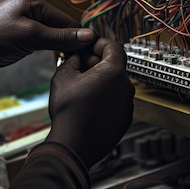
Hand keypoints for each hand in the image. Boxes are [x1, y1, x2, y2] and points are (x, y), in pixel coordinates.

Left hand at [0, 0, 95, 74]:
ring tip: (65, 57)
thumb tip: (89, 36)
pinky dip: (45, 44)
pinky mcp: (15, 28)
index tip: (91, 49)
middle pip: (56, 23)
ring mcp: (20, 14)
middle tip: (78, 58)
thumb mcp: (31, 38)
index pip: (62, 17)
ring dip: (55, 43)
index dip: (76, 34)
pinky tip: (49, 54)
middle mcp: (26, 2)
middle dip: (65, 40)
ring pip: (48, 30)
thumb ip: (61, 37)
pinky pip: (38, 35)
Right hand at [46, 37, 134, 168]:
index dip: (99, 43)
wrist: (73, 145)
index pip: (113, 46)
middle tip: (80, 67)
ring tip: (81, 89)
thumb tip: (77, 56)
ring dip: (101, 82)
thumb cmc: (68, 112)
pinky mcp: (124, 119)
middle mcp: (126, 86)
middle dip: (98, 63)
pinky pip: (116, 101)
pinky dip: (105, 98)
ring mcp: (127, 104)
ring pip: (115, 84)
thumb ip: (73, 59)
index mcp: (113, 71)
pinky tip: (88, 105)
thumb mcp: (63, 76)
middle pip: (114, 65)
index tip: (89, 46)